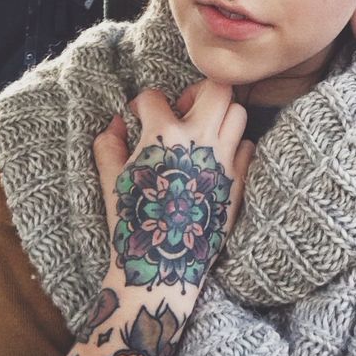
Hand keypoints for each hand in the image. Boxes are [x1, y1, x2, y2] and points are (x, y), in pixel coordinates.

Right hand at [93, 80, 254, 293]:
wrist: (162, 266)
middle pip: (217, 88)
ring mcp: (223, 160)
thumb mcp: (110, 181)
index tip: (139, 116)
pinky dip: (234, 146)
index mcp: (163, 137)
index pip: (155, 97)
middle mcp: (198, 141)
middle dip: (196, 92)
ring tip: (200, 134)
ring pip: (238, 113)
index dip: (142, 104)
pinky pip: (247, 146)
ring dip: (218, 116)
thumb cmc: (130, 224)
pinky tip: (214, 159)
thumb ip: (108, 145)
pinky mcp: (238, 181)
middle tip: (182, 110)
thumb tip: (117, 124)